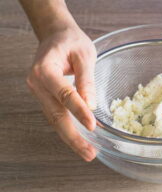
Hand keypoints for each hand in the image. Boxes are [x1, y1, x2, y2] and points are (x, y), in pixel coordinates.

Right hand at [26, 26, 96, 161]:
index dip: (78, 111)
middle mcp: (37, 83)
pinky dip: (68, 128)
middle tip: (89, 154)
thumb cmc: (71, 41)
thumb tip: (91, 106)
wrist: (55, 35)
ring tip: (87, 153)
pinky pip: (56, 115)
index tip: (92, 126)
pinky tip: (80, 140)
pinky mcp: (45, 97)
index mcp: (44, 69)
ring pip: (54, 119)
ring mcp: (38, 92)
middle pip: (55, 115)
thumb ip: (87, 79)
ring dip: (71, 138)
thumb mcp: (84, 55)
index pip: (64, 94)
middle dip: (73, 137)